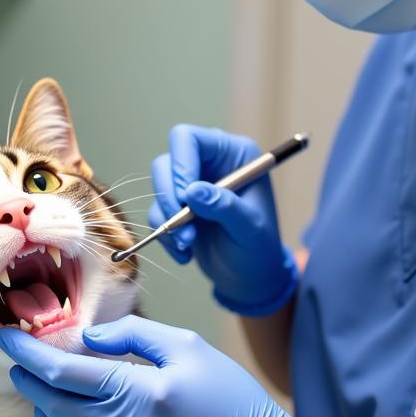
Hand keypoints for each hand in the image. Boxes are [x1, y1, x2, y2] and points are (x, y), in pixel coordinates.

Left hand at [0, 315, 316, 416]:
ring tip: (44, 384)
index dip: (27, 354)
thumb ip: (130, 335)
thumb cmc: (225, 394)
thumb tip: (86, 339)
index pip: (62, 371)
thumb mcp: (184, 346)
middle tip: (18, 358)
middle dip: (28, 378)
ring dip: (44, 406)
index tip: (5, 338)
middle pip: (51, 402)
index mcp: (136, 391)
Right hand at [149, 125, 297, 315]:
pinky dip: (165, 236)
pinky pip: (157, 213)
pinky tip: (186, 253)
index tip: (184, 198)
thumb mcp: (250, 228)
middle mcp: (208, 163)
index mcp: (232, 154)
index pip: (190, 139)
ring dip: (167, 219)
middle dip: (169, 198)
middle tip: (182, 229)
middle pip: (167, 162)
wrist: (249, 277)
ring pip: (158, 187)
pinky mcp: (177, 207)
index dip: (180, 164)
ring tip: (188, 244)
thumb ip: (224, 207)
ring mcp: (190, 185)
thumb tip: (192, 192)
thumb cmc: (259, 248)